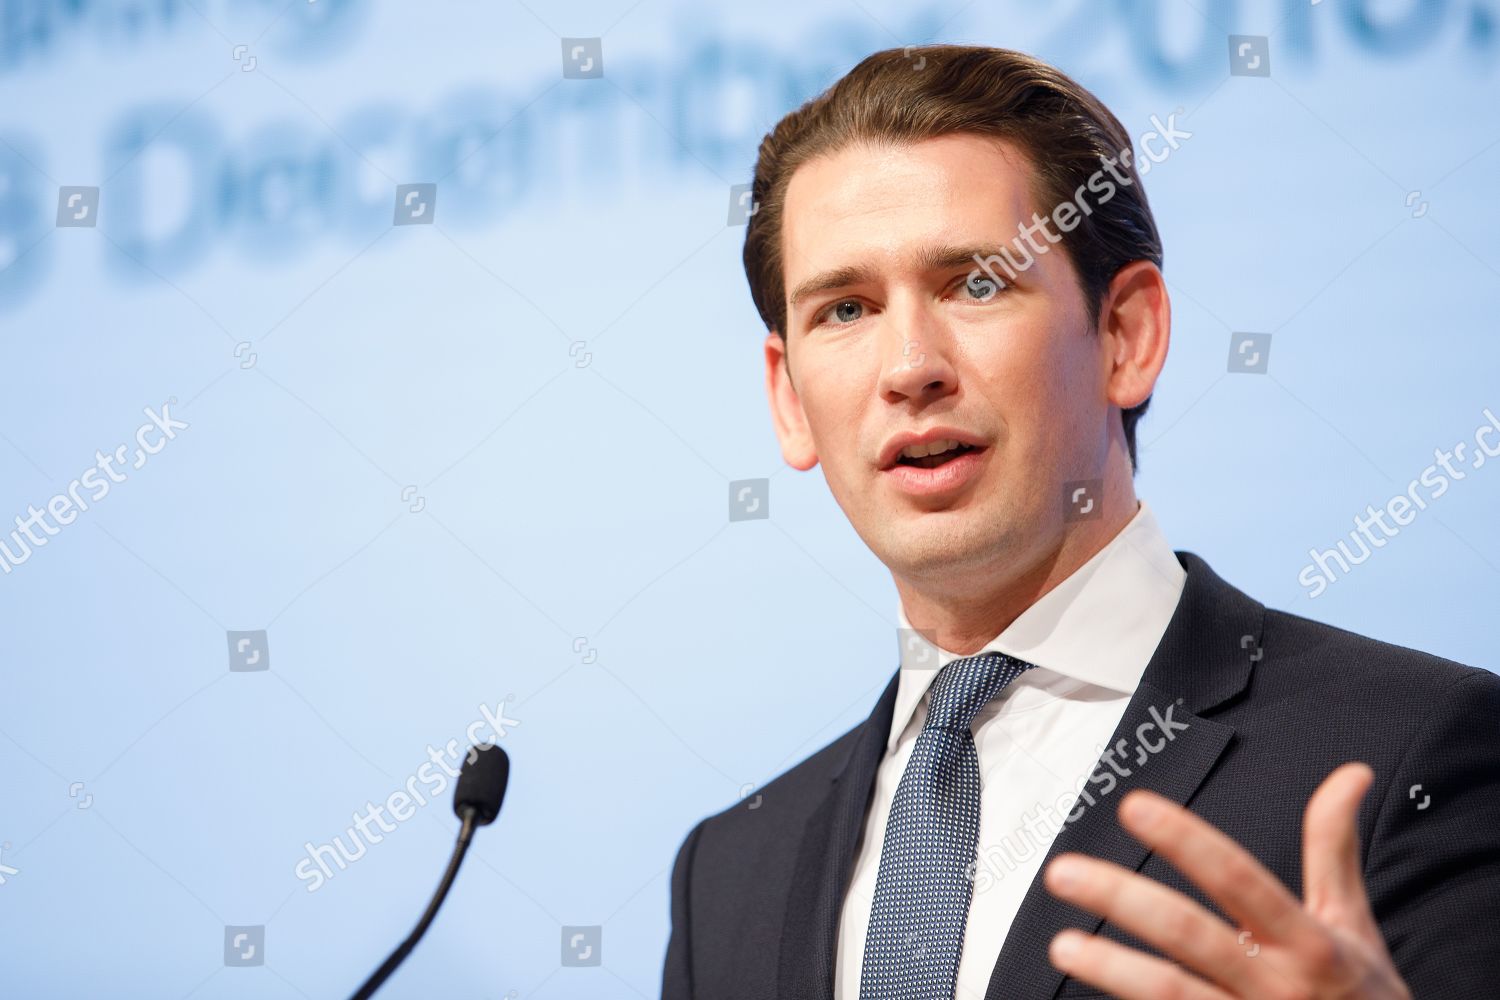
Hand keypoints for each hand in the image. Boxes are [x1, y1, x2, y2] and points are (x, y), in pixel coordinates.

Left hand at [1042, 762, 1410, 998]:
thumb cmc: (1361, 996)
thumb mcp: (1352, 923)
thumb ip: (1334, 849)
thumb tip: (1349, 774)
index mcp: (1308, 942)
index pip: (1237, 878)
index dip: (1185, 840)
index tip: (1133, 806)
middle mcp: (1276, 984)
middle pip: (1189, 934)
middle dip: (1122, 900)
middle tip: (1064, 872)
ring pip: (1171, 993)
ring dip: (1111, 968)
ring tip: (1062, 945)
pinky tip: (1088, 995)